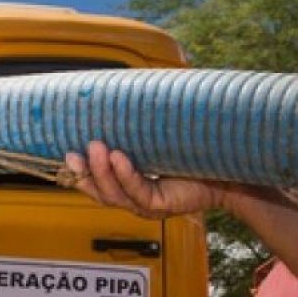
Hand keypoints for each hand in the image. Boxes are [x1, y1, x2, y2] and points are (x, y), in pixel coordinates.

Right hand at [63, 141, 227, 218]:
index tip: (67, 154)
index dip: (80, 172)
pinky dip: (125, 175)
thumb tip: (123, 90)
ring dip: (101, 172)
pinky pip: (138, 192)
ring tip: (96, 148)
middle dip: (84, 173)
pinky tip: (119, 158)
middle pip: (100, 192)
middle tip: (74, 153)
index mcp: (129, 184)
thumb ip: (138, 125)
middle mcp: (135, 197)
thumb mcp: (159, 137)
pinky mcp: (162, 205)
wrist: (230, 172)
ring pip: (114, 194)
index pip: (97, 183)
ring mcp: (147, 204)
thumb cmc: (197, 153)